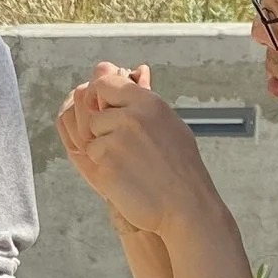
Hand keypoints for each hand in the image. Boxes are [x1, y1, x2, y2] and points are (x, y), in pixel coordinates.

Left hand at [55, 62, 210, 230]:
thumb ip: (144, 100)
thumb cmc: (180, 167)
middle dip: (103, 128)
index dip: (102, 96)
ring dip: (103, 150)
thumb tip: (135, 71)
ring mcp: (115, 139)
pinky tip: (126, 176)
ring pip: (90, 136)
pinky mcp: (104, 162)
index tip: (108, 110)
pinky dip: (103, 167)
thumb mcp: (169, 123)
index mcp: (148, 102)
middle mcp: (130, 116)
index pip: (105, 82)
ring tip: (131, 164)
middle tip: (129, 148)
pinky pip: (91, 157)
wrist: (186, 206)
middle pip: (94, 111)